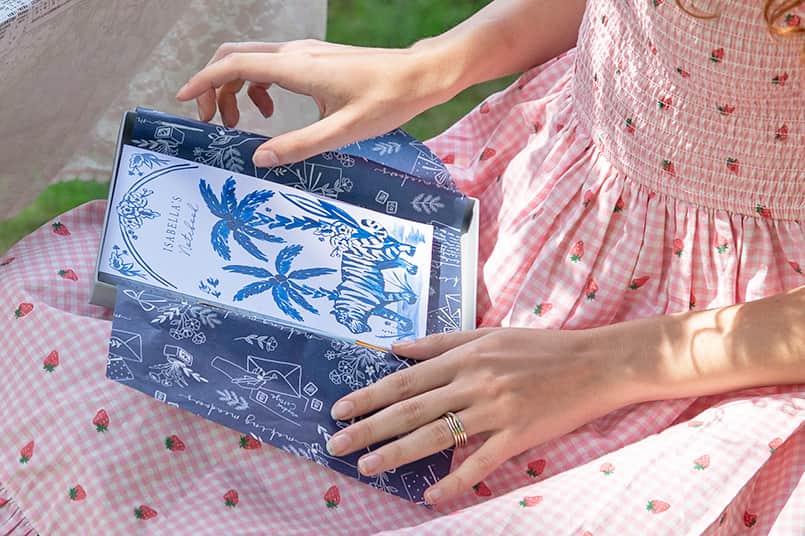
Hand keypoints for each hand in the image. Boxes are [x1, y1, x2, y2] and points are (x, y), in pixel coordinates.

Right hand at [175, 40, 453, 166]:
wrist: (419, 75)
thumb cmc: (387, 101)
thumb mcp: (343, 131)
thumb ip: (299, 146)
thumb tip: (259, 159)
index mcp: (296, 68)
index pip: (234, 66)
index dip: (203, 82)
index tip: (182, 101)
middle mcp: (295, 53)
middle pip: (235, 57)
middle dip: (213, 86)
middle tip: (210, 122)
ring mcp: (305, 52)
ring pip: (252, 60)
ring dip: (236, 88)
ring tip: (239, 123)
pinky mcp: (315, 58)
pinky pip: (272, 65)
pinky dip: (259, 85)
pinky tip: (272, 111)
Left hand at [325, 327, 627, 504]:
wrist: (595, 363)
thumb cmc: (540, 347)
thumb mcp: (488, 334)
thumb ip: (440, 342)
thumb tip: (396, 347)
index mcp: (465, 356)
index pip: (406, 379)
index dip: (369, 395)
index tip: (339, 409)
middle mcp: (475, 381)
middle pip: (411, 408)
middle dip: (369, 427)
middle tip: (335, 444)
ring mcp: (496, 410)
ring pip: (436, 435)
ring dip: (398, 453)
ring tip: (367, 468)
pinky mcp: (518, 435)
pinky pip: (480, 462)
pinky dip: (454, 481)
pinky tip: (430, 496)